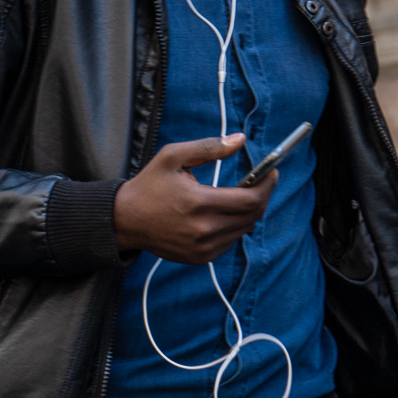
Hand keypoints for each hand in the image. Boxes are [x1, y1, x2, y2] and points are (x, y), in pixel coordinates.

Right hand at [114, 134, 277, 264]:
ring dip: (249, 211)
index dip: (266, 185)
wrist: (125, 221)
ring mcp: (203, 248)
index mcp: (198, 203)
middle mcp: (203, 230)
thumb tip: (241, 140)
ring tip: (243, 193)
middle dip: (262, 195)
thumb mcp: (174, 156)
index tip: (272, 171)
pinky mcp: (201, 258)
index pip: (250, 200)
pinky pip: (231, 240)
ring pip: (244, 229)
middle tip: (262, 180)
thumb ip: (209, 147)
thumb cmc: (150, 185)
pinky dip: (236, 225)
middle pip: (252, 215)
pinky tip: (226, 211)